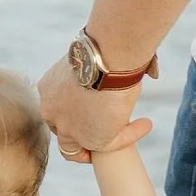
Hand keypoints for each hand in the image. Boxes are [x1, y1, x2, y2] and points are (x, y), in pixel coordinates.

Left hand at [37, 58, 151, 163]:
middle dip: (81, 135)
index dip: (73, 116)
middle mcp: (52, 111)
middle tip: (103, 130)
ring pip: (77, 150)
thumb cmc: (102, 46)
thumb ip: (98, 72)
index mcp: (49, 89)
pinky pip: (113, 144)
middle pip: (62, 133)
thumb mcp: (90, 60)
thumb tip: (120, 71)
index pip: (56, 111)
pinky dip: (131, 134)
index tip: (92, 113)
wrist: (106, 55)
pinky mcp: (92, 139)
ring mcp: (69, 128)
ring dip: (103, 141)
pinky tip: (145, 124)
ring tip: (123, 133)